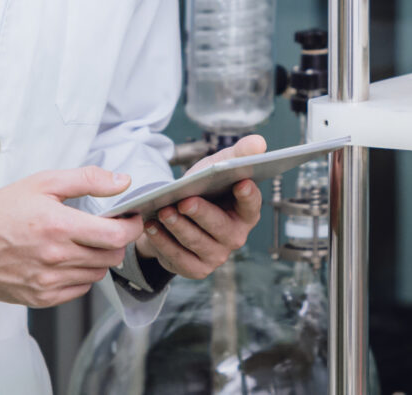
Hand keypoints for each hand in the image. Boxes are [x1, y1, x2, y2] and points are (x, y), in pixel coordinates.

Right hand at [0, 166, 144, 308]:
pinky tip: (67, 260)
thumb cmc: (1, 210)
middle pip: (111, 257)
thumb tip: (123, 181)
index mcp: (59, 227)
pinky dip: (80, 276)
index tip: (131, 219)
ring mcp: (47, 282)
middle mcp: (55, 258)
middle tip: (106, 228)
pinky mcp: (39, 298)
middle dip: (116, 241)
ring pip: (97, 275)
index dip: (132, 227)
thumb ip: (88, 180)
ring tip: (82, 243)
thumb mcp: (45, 182)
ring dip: (98, 259)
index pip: (116, 236)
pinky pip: (78, 290)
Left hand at [135, 134, 265, 278]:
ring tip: (163, 211)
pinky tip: (152, 226)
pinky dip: (163, 242)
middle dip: (201, 214)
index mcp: (246, 212)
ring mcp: (216, 256)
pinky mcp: (196, 268)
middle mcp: (235, 237)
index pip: (252, 204)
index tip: (241, 181)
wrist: (175, 213)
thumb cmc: (202, 189)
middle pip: (220, 227)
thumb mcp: (216, 167)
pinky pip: (179, 258)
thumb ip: (237, 154)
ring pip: (197, 242)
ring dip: (178, 227)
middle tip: (184, 201)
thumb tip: (259, 142)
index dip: (248, 195)